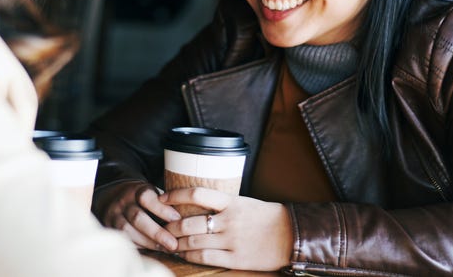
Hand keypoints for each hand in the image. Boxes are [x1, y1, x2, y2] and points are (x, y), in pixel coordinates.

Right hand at [95, 181, 180, 251]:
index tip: (177, 219)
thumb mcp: (151, 192)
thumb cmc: (140, 197)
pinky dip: (139, 246)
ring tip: (165, 249)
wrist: (113, 196)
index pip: (146, 197)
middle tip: (173, 243)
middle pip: (137, 217)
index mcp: (136, 190)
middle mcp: (123, 202)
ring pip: (128, 231)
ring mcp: (114, 215)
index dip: (161, 209)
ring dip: (148, 243)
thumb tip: (186, 219)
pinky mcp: (110, 227)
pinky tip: (153, 249)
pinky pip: (124, 238)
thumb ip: (164, 202)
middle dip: (157, 233)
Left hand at [159, 187, 292, 270]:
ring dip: (177, 243)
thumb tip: (196, 203)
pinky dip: (191, 257)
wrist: (292, 235)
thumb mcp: (244, 203)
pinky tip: (184, 255)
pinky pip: (206, 258)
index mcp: (232, 202)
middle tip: (160, 227)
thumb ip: (222, 203)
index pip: (197, 193)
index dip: (175, 195)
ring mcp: (232, 241)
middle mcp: (230, 220)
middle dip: (170, 227)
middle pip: (190, 223)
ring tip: (168, 243)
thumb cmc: (266, 217)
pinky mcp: (236, 258)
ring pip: (195, 242)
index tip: (161, 198)